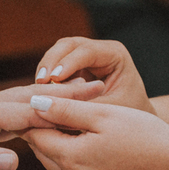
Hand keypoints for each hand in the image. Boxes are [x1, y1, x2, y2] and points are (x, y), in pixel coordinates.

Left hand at [0, 79, 103, 169]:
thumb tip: (13, 163)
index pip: (27, 109)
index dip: (60, 105)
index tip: (90, 100)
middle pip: (32, 96)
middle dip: (66, 91)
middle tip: (100, 86)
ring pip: (26, 100)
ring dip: (56, 96)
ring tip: (87, 92)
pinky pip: (17, 111)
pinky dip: (40, 108)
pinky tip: (55, 110)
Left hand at [24, 95, 168, 169]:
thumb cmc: (144, 134)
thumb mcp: (104, 114)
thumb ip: (66, 109)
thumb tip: (34, 102)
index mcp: (72, 157)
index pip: (35, 135)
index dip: (31, 115)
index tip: (32, 99)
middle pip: (43, 151)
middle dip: (40, 130)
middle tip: (42, 107)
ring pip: (56, 165)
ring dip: (55, 145)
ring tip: (60, 121)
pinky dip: (71, 159)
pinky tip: (80, 141)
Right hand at [33, 37, 152, 112]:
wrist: (131, 124)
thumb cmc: (126, 116)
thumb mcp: (107, 111)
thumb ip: (82, 105)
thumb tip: (52, 106)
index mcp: (115, 54)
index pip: (87, 52)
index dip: (68, 63)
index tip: (52, 79)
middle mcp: (99, 50)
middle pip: (68, 45)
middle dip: (51, 62)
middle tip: (40, 82)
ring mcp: (85, 56)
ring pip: (58, 53)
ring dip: (45, 69)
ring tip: (37, 88)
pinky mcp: (74, 67)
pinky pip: (55, 66)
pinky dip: (47, 78)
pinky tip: (39, 93)